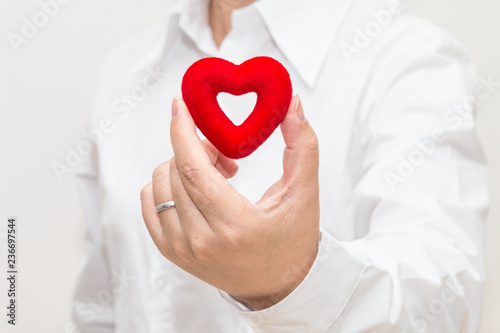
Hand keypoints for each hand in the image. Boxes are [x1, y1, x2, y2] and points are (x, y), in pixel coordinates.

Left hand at [140, 95, 319, 309]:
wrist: (279, 287)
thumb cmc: (293, 240)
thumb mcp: (304, 193)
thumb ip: (302, 146)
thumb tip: (293, 102)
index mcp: (235, 225)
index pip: (194, 169)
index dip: (183, 131)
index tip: (180, 105)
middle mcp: (201, 241)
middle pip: (176, 171)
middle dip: (195, 148)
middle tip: (224, 154)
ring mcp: (182, 249)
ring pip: (159, 184)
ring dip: (183, 167)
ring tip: (214, 177)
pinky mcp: (171, 252)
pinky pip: (149, 203)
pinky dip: (167, 185)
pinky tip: (195, 190)